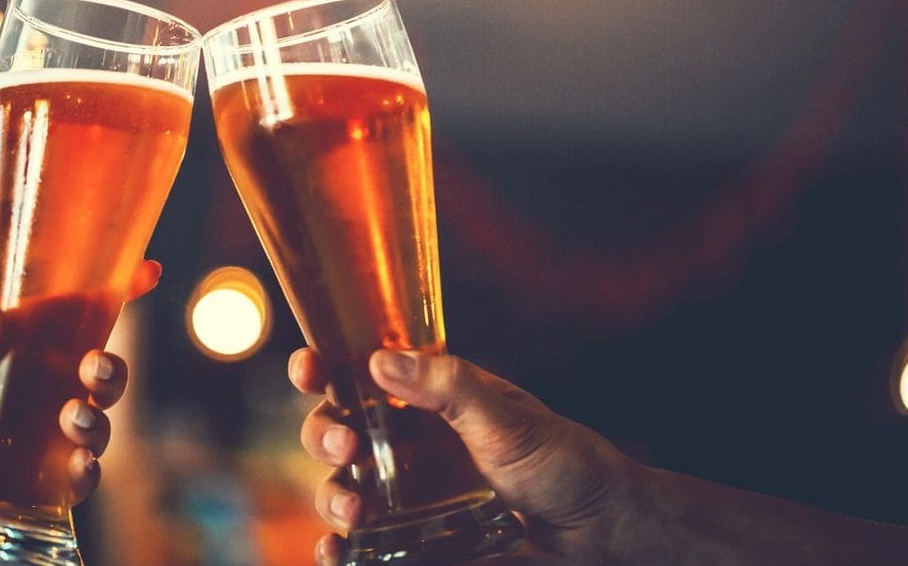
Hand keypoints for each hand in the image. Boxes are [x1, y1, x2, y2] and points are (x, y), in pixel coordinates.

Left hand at [0, 259, 158, 535]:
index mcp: (12, 347)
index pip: (72, 314)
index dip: (114, 292)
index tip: (145, 271)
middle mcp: (31, 389)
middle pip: (96, 371)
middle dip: (112, 367)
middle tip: (95, 367)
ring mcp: (31, 435)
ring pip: (94, 423)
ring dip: (99, 418)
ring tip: (74, 417)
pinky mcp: (25, 481)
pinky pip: (73, 477)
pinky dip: (86, 471)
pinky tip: (79, 464)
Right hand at [289, 347, 640, 563]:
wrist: (599, 532)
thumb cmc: (561, 460)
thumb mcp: (506, 415)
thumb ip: (448, 387)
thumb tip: (382, 362)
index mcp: (423, 400)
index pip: (358, 373)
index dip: (322, 367)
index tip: (309, 369)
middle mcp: (405, 444)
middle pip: (334, 429)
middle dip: (323, 432)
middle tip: (345, 442)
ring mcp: (405, 495)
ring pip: (340, 487)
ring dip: (331, 493)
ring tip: (355, 507)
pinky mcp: (413, 542)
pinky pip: (362, 546)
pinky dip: (338, 550)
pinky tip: (336, 551)